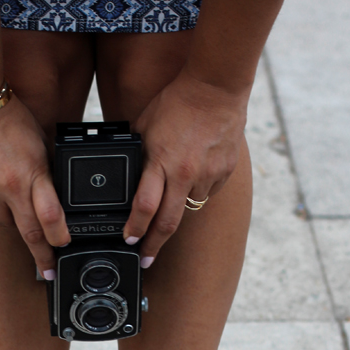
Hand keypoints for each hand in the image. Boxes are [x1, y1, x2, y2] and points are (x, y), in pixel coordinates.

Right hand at [0, 94, 69, 276]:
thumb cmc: (12, 119)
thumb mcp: (40, 144)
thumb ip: (46, 173)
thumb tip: (57, 199)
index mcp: (32, 173)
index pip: (50, 217)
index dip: (59, 239)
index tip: (63, 251)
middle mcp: (7, 186)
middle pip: (28, 232)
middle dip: (41, 255)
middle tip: (48, 270)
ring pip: (4, 223)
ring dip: (13, 220)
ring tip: (16, 203)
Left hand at [126, 71, 249, 265]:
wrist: (216, 89)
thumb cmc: (176, 104)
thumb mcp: (144, 128)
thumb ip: (138, 156)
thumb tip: (126, 180)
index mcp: (162, 161)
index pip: (145, 207)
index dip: (135, 229)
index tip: (128, 241)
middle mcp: (185, 173)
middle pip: (168, 223)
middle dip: (153, 245)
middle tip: (145, 260)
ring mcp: (208, 175)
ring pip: (188, 207)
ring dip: (176, 210)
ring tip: (170, 198)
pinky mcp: (224, 173)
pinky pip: (206, 192)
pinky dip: (196, 191)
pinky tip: (192, 175)